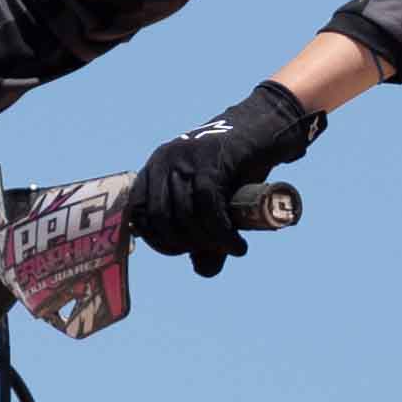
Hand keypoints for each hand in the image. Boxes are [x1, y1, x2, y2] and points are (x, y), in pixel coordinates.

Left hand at [125, 81, 318, 275]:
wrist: (263, 132)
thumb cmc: (235, 170)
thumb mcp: (213, 203)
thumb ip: (203, 234)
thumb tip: (203, 270)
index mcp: (154, 170)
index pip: (137, 213)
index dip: (155, 239)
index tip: (180, 250)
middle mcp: (164, 161)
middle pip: (160, 218)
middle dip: (181, 244)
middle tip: (207, 251)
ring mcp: (185, 159)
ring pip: (184, 215)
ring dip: (207, 241)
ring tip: (230, 248)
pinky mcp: (211, 161)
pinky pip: (208, 206)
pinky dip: (222, 232)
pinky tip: (236, 244)